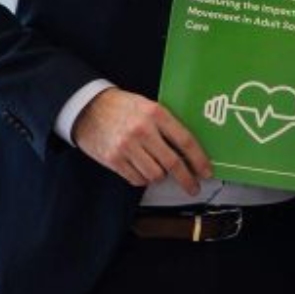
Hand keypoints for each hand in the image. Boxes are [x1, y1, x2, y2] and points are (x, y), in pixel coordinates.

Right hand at [73, 88, 212, 193]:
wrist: (87, 108)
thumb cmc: (123, 106)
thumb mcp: (147, 106)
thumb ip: (166, 125)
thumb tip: (189, 151)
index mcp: (155, 113)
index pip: (184, 141)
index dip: (199, 159)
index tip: (207, 171)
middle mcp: (142, 130)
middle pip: (172, 163)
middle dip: (186, 179)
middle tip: (193, 187)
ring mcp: (126, 146)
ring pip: (155, 175)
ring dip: (160, 176)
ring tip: (158, 169)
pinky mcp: (113, 159)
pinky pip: (137, 179)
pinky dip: (143, 179)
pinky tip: (142, 169)